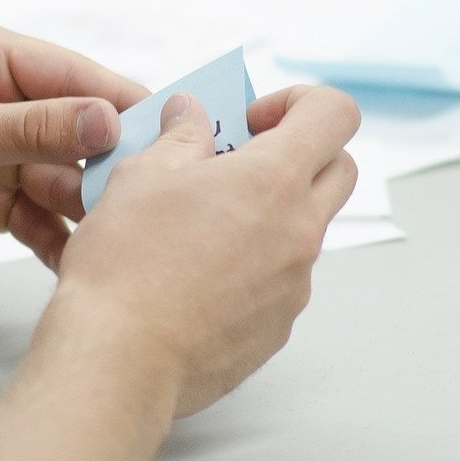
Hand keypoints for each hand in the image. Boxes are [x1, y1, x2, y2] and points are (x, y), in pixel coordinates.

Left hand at [0, 16, 147, 284]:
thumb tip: (110, 119)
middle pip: (84, 130)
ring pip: (72, 179)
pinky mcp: (1, 201)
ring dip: (91, 209)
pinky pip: (49, 217)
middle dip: (112, 166)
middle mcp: (5, 99)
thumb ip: (36, 128)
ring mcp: (5, 153)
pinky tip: (83, 261)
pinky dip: (64, 240)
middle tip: (150, 199)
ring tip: (119, 238)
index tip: (175, 136)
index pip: (77, 76)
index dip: (124, 106)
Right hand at [50, 86, 358, 416]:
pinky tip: (196, 278)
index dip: (299, 102)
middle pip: (340, 170)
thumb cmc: (126, 265)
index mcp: (273, 180)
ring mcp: (294, 285)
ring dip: (270, 214)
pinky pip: (281, 280)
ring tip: (201, 227)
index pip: (335, 114)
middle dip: (300, 155)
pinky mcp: (278, 327)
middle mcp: (299, 232)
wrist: (119, 358)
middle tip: (239, 164)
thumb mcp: (141, 176)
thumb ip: (180, 137)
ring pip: (306, 229)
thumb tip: (191, 114)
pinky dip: (253, 266)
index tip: (253, 121)